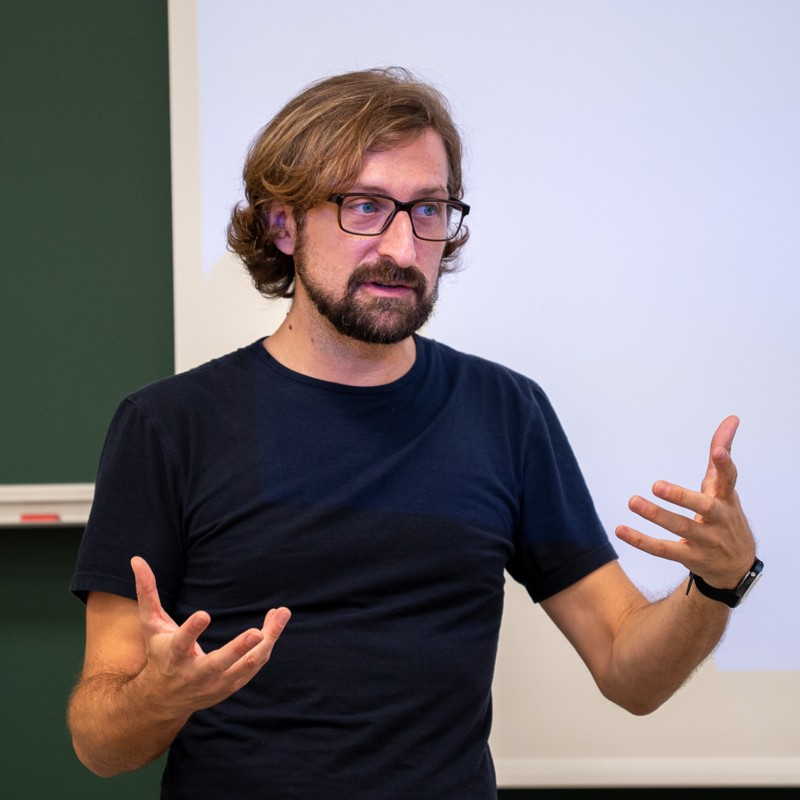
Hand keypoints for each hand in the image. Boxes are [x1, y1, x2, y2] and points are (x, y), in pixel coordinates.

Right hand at [131, 556, 289, 716]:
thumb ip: (147, 593)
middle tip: (256, 632)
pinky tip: (276, 621)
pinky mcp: (232, 686)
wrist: (163, 700)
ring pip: (246, 665)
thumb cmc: (159, 654)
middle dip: (238, 649)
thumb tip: (137, 559)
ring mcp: (216, 684)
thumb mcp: (151, 625)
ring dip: (267, 639)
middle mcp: (195, 674)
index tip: (204, 614)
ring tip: (281, 613)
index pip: (181, 644)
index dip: (192, 630)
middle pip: (219, 664)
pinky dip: (268, 643)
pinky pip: (255, 664)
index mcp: (173, 657)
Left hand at [615, 416, 755, 588]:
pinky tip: (621, 530)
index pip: (729, 479)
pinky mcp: (689, 557)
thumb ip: (722, 453)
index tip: (719, 451)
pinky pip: (663, 550)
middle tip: (656, 484)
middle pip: (702, 508)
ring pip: (680, 528)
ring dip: (656, 515)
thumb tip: (732, 418)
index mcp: (726, 498)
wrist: (737, 566)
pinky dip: (641, 541)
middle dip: (681, 496)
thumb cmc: (725, 516)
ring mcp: (705, 541)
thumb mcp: (724, 486)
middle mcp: (718, 519)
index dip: (725, 465)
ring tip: (633, 501)